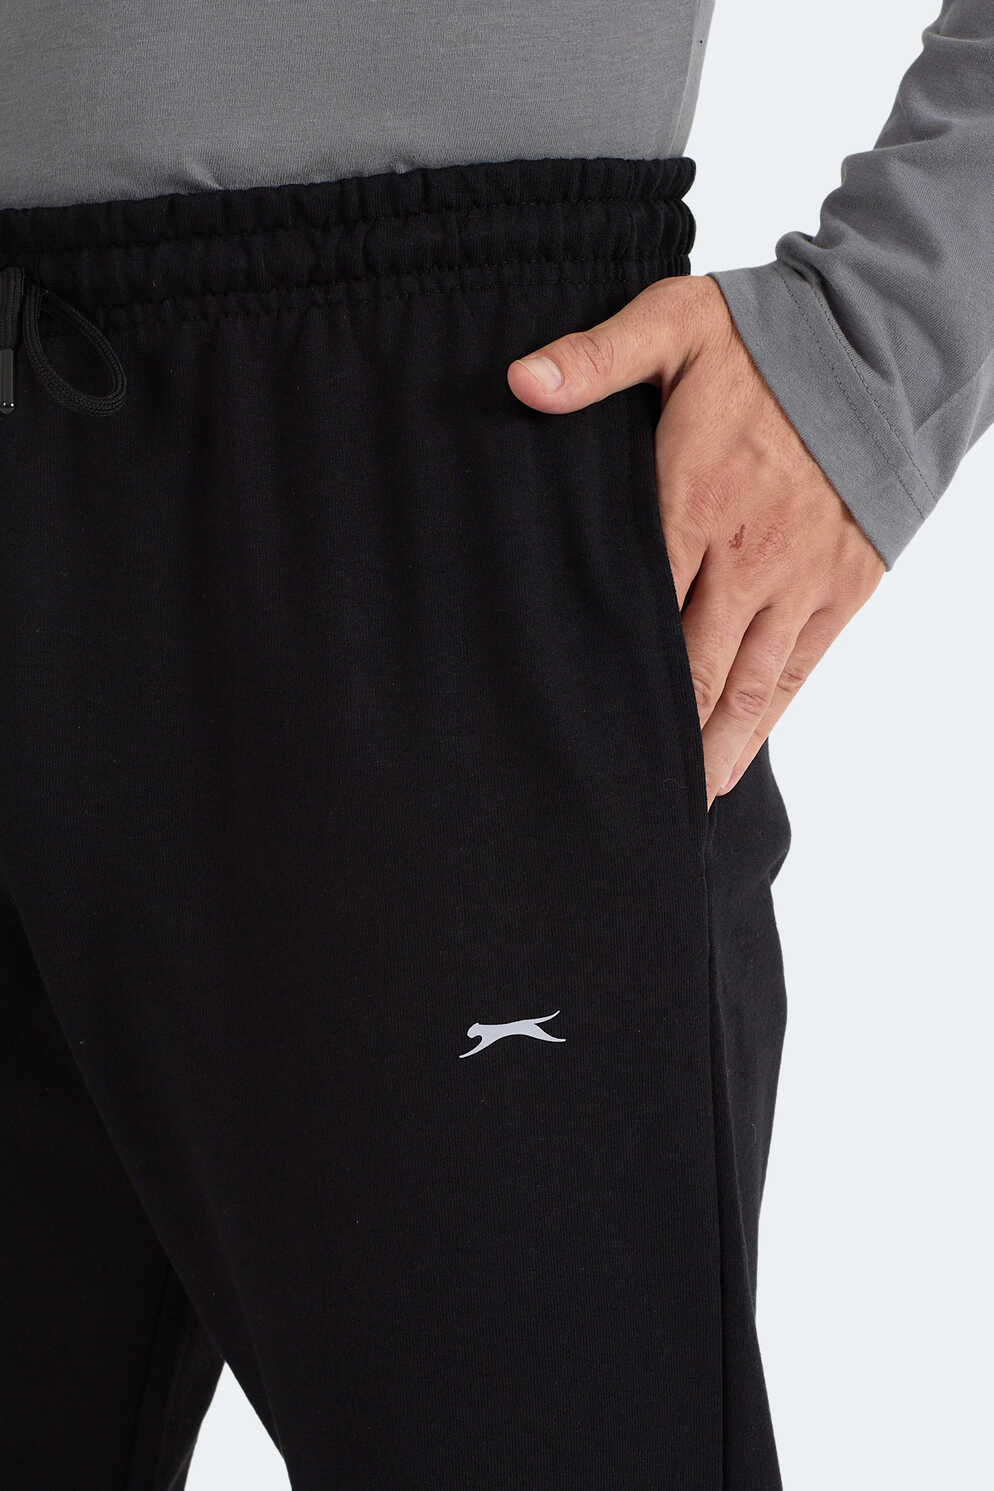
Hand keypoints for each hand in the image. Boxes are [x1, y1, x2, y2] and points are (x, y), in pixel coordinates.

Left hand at [506, 273, 886, 809]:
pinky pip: (797, 672)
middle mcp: (747, 555)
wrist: (886, 348)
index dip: (602, 666)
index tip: (566, 713)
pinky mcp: (842, 591)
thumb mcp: (676, 325)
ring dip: (707, 747)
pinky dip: (762, 721)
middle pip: (689, 664)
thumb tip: (519, 384)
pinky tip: (731, 758)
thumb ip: (597, 359)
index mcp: (693, 500)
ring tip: (672, 802)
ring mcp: (798, 580)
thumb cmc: (771, 340)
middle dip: (651, 729)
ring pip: (745, 685)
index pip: (635, 604)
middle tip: (609, 784)